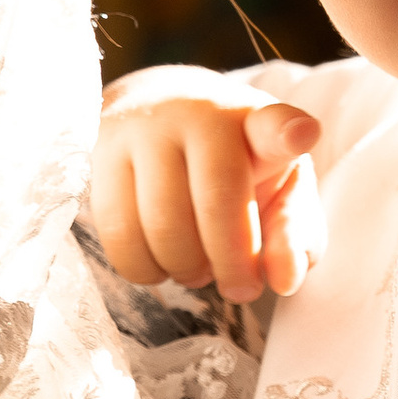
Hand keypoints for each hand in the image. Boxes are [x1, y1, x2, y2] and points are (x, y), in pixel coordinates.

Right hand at [93, 72, 323, 301]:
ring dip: (185, 268)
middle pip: (216, 201)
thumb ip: (293, 233)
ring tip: (198, 270)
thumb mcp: (277, 187)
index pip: (274, 124)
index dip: (287, 133)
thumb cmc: (232, 161)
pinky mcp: (99, 152)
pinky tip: (160, 263)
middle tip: (241, 289)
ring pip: (161, 224)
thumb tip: (284, 279)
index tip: (298, 138)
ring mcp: (143, 130)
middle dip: (232, 263)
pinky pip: (117, 232)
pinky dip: (143, 267)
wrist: (159, 109)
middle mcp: (198, 115)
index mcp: (254, 122)